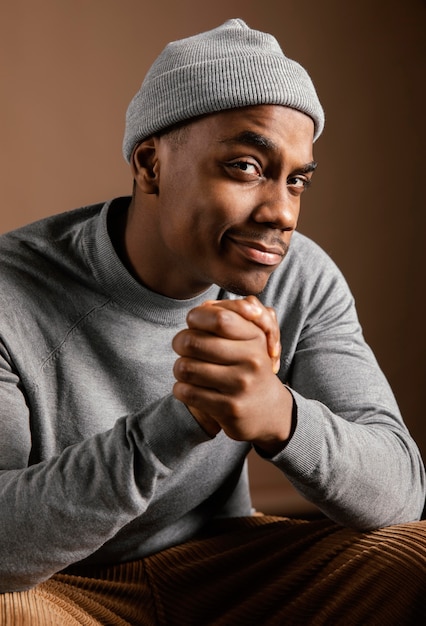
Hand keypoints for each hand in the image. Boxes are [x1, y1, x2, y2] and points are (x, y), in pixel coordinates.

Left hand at [172, 297, 292, 454]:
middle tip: (183, 347)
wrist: (268, 410)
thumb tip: (204, 307)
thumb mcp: (250, 337)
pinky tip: (189, 388)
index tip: (193, 322)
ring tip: (187, 369)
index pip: (219, 318)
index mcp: (256, 338)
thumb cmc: (249, 365)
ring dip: (179, 368)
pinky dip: (181, 389)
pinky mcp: (228, 409)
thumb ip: (229, 314)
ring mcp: (241, 386)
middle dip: (180, 342)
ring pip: (185, 368)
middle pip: (193, 342)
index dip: (197, 317)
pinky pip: (186, 392)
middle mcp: (252, 361)